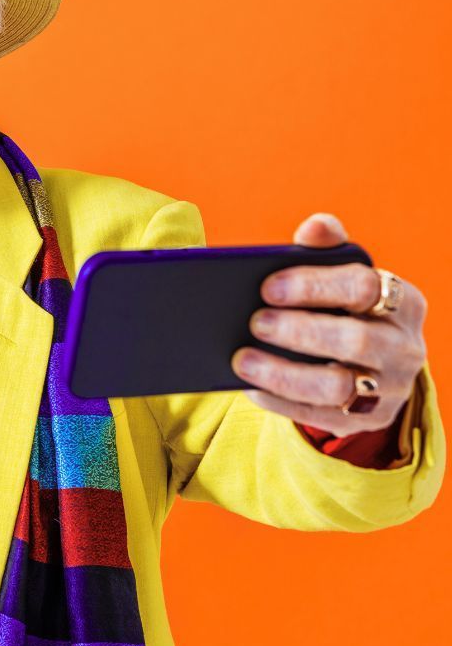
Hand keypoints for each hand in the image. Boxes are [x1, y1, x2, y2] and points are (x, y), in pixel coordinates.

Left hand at [229, 212, 427, 435]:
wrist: (377, 363)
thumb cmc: (349, 307)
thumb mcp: (345, 276)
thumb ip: (328, 248)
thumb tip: (314, 226)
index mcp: (402, 301)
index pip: (363, 287)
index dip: (314, 286)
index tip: (268, 287)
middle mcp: (404, 346)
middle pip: (355, 341)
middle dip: (300, 332)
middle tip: (255, 322)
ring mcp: (390, 388)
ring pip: (338, 386)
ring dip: (284, 374)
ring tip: (242, 360)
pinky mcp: (368, 419)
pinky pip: (323, 416)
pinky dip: (283, 402)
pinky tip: (251, 387)